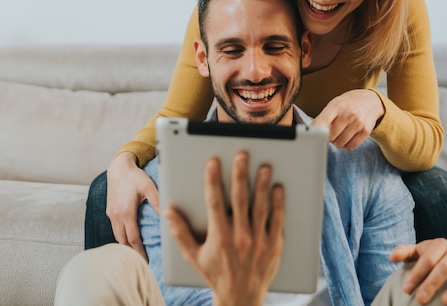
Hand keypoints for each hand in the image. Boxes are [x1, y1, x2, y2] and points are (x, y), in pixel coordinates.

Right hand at [106, 152, 159, 260]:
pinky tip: (127, 239)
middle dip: (131, 252)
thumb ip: (157, 200)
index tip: (145, 260)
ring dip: (125, 246)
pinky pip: (115, 228)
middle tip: (141, 262)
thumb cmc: (135, 177)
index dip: (139, 251)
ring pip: (117, 236)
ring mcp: (111, 214)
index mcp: (126, 212)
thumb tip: (166, 214)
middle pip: (123, 241)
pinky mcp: (110, 211)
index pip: (133, 238)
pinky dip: (121, 236)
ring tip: (134, 254)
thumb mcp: (148, 186)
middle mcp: (116, 215)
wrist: (118, 168)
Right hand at [163, 151, 284, 305]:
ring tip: (264, 167)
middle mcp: (239, 237)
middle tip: (242, 155)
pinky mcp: (274, 245)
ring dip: (262, 185)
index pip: (214, 202)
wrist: (241, 298)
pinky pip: (277, 221)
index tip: (213, 162)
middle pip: (239, 200)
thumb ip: (180, 233)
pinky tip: (278, 189)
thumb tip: (168, 212)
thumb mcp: (194, 256)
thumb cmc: (216, 274)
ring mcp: (258, 241)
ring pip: (260, 207)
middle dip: (240, 175)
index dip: (212, 180)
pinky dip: (278, 204)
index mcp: (219, 237)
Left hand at [312, 89, 384, 149]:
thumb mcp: (334, 104)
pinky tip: (347, 137)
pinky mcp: (365, 131)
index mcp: (336, 105)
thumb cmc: (348, 103)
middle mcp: (348, 114)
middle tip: (331, 131)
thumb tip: (311, 133)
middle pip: (330, 136)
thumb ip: (323, 118)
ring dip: (337, 142)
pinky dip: (346, 145)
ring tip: (340, 133)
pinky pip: (350, 146)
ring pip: (340, 143)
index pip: (322, 123)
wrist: (371, 100)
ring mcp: (358, 123)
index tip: (313, 136)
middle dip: (328, 136)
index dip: (316, 133)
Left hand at [390, 239, 446, 305]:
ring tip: (445, 303)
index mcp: (440, 244)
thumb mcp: (415, 253)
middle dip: (432, 284)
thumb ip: (403, 252)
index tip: (406, 289)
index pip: (428, 258)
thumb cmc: (427, 258)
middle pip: (445, 267)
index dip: (416, 274)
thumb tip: (392, 258)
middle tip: (420, 300)